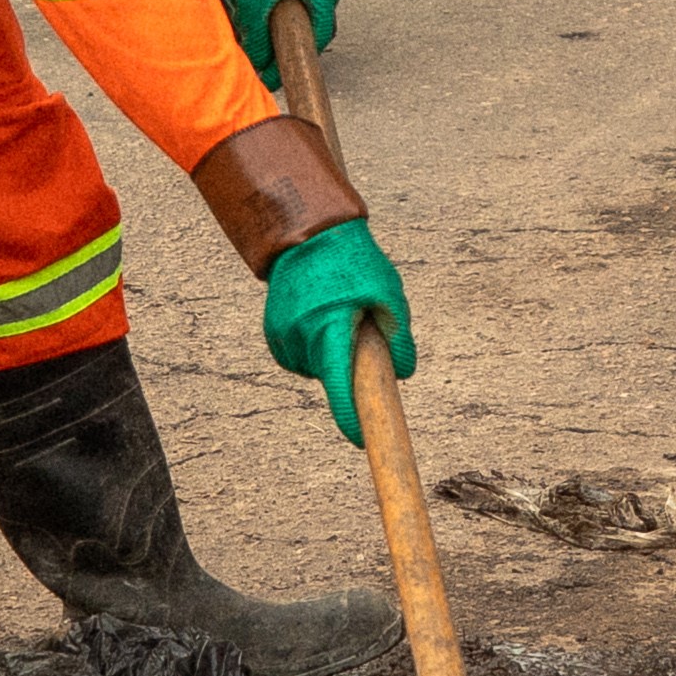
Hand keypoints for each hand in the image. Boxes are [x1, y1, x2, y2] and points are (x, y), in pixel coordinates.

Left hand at [216, 0, 345, 63]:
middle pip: (304, 19)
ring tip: (245, 15)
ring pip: (288, 1)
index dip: (297, 58)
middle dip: (279, 36)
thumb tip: (258, 65)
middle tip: (256, 50)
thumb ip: (258, 33)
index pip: (319, 36)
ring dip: (266, 13)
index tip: (275, 74)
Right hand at [259, 215, 417, 442]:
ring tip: (340, 319)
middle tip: (361, 336)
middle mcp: (301, 337)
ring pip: (313, 368)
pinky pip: (298, 357)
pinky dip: (312, 350)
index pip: (339, 388)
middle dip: (348, 370)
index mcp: (331, 329)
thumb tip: (403, 373)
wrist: (308, 234)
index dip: (350, 418)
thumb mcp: (389, 294)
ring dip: (329, 357)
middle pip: (329, 378)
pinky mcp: (272, 332)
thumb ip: (399, 337)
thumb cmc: (356, 264)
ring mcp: (282, 336)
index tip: (361, 440)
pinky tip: (320, 322)